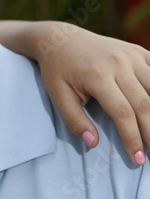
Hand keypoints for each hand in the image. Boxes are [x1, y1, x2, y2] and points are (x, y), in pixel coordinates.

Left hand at [32, 22, 149, 164]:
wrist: (60, 38)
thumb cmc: (57, 70)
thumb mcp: (58, 95)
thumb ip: (75, 121)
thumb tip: (94, 144)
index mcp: (98, 75)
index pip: (123, 113)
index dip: (133, 138)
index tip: (138, 159)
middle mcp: (119, 63)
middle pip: (145, 105)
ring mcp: (132, 55)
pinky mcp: (139, 51)